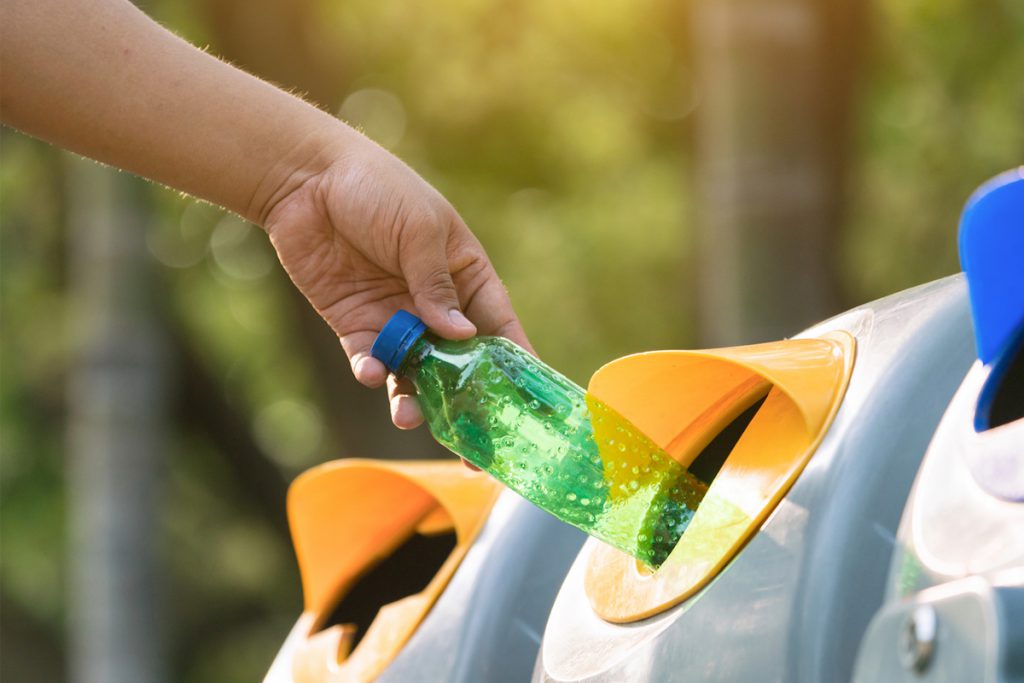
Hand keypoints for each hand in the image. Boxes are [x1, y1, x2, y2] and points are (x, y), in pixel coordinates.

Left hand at [263, 133, 530, 429]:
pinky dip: (373, 372)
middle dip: (467, 408)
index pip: (499, 330)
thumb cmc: (377, 188)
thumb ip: (436, 285)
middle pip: (460, 366)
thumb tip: (460, 336)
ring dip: (415, 401)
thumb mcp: (419, 230)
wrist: (306, 180)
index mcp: (467, 276)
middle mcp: (436, 305)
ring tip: (409, 417)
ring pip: (415, 374)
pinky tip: (371, 372)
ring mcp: (396, 318)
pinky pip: (372, 361)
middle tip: (474, 455)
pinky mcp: (357, 325)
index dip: (516, 370)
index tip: (531, 411)